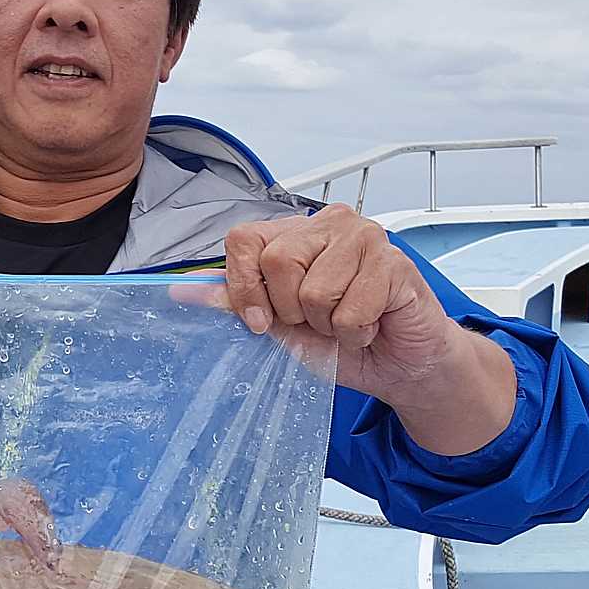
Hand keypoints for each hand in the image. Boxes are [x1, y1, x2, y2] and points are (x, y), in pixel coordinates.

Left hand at [220, 205, 460, 400]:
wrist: (402, 364)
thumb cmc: (344, 341)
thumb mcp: (283, 327)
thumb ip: (242, 304)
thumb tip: (187, 291)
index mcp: (296, 232)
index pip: (245, 239)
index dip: (244, 287)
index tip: (260, 321)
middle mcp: (330, 224)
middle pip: (278, 261)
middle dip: (291, 310)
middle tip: (319, 320)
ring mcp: (365, 237)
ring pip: (315, 291)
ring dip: (328, 325)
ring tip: (349, 323)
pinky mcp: (394, 263)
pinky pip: (350, 312)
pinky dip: (356, 334)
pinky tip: (372, 325)